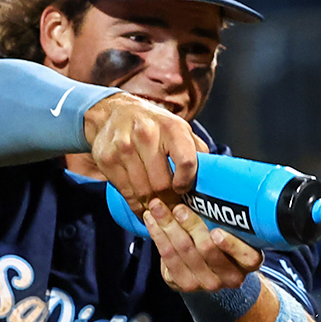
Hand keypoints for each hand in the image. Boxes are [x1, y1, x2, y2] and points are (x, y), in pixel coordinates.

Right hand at [83, 92, 199, 210]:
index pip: (187, 162)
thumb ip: (197, 150)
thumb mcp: (179, 128)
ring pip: (143, 191)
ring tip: (159, 209)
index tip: (184, 190)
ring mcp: (124, 147)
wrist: (112, 112)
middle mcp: (147, 135)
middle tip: (173, 208)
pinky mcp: (107, 159)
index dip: (187, 183)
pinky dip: (136, 205)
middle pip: (162, 184)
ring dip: (153, 206)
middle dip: (170, 200)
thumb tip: (213, 176)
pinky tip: (143, 206)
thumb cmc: (153, 125)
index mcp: (171, 128)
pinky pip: (125, 192)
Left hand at [144, 199, 262, 292]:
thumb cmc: (224, 239)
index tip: (217, 232)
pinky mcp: (184, 284)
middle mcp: (231, 277)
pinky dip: (157, 234)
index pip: (247, 256)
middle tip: (178, 207)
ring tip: (158, 206)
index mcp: (249, 261)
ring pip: (183, 251)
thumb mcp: (236, 228)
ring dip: (167, 225)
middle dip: (190, 225)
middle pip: (207, 249)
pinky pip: (167, 256)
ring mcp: (207, 283)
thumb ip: (229, 215)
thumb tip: (215, 182)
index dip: (231, 246)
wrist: (212, 269)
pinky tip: (151, 219)